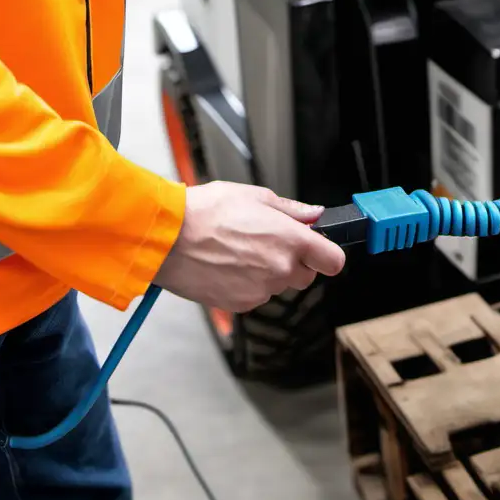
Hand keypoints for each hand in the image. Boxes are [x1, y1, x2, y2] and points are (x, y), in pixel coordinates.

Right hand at [155, 181, 345, 311]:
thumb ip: (291, 210)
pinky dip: (247, 285)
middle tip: (268, 244)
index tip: (317, 249)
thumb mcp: (254, 196)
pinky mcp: (241, 304)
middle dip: (294, 262)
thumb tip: (314, 214)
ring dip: (268, 273)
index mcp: (291, 240)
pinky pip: (256, 296)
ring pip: (278, 285)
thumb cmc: (206, 212)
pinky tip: (227, 266)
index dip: (326, 255)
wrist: (166, 237)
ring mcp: (261, 289)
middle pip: (306, 276)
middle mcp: (281, 268)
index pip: (333, 261)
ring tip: (239, 251)